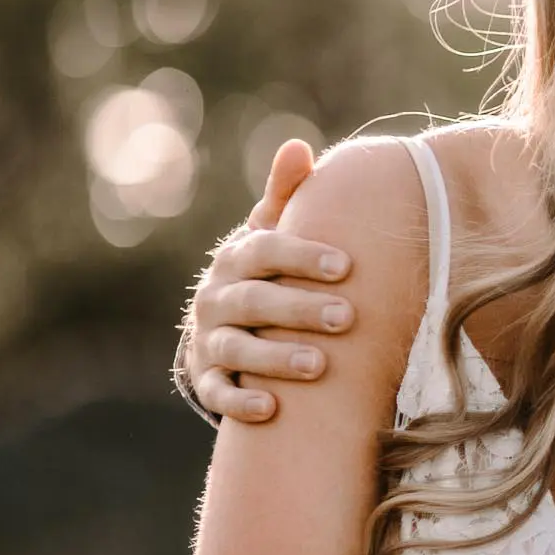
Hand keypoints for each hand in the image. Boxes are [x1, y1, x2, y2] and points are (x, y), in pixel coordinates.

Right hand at [184, 139, 355, 421]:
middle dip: (300, 309)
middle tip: (348, 317)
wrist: (225, 325)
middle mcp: (217, 297)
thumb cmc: (266, 271)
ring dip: (275, 357)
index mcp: (238, 257)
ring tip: (318, 366)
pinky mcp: (206, 377)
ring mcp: (209, 338)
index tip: (346, 265)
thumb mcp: (272, 233)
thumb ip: (287, 195)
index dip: (302, 256)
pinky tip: (272, 409)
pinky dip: (240, 402)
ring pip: (236, 349)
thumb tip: (296, 145)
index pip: (265, 251)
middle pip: (255, 301)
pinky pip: (217, 393)